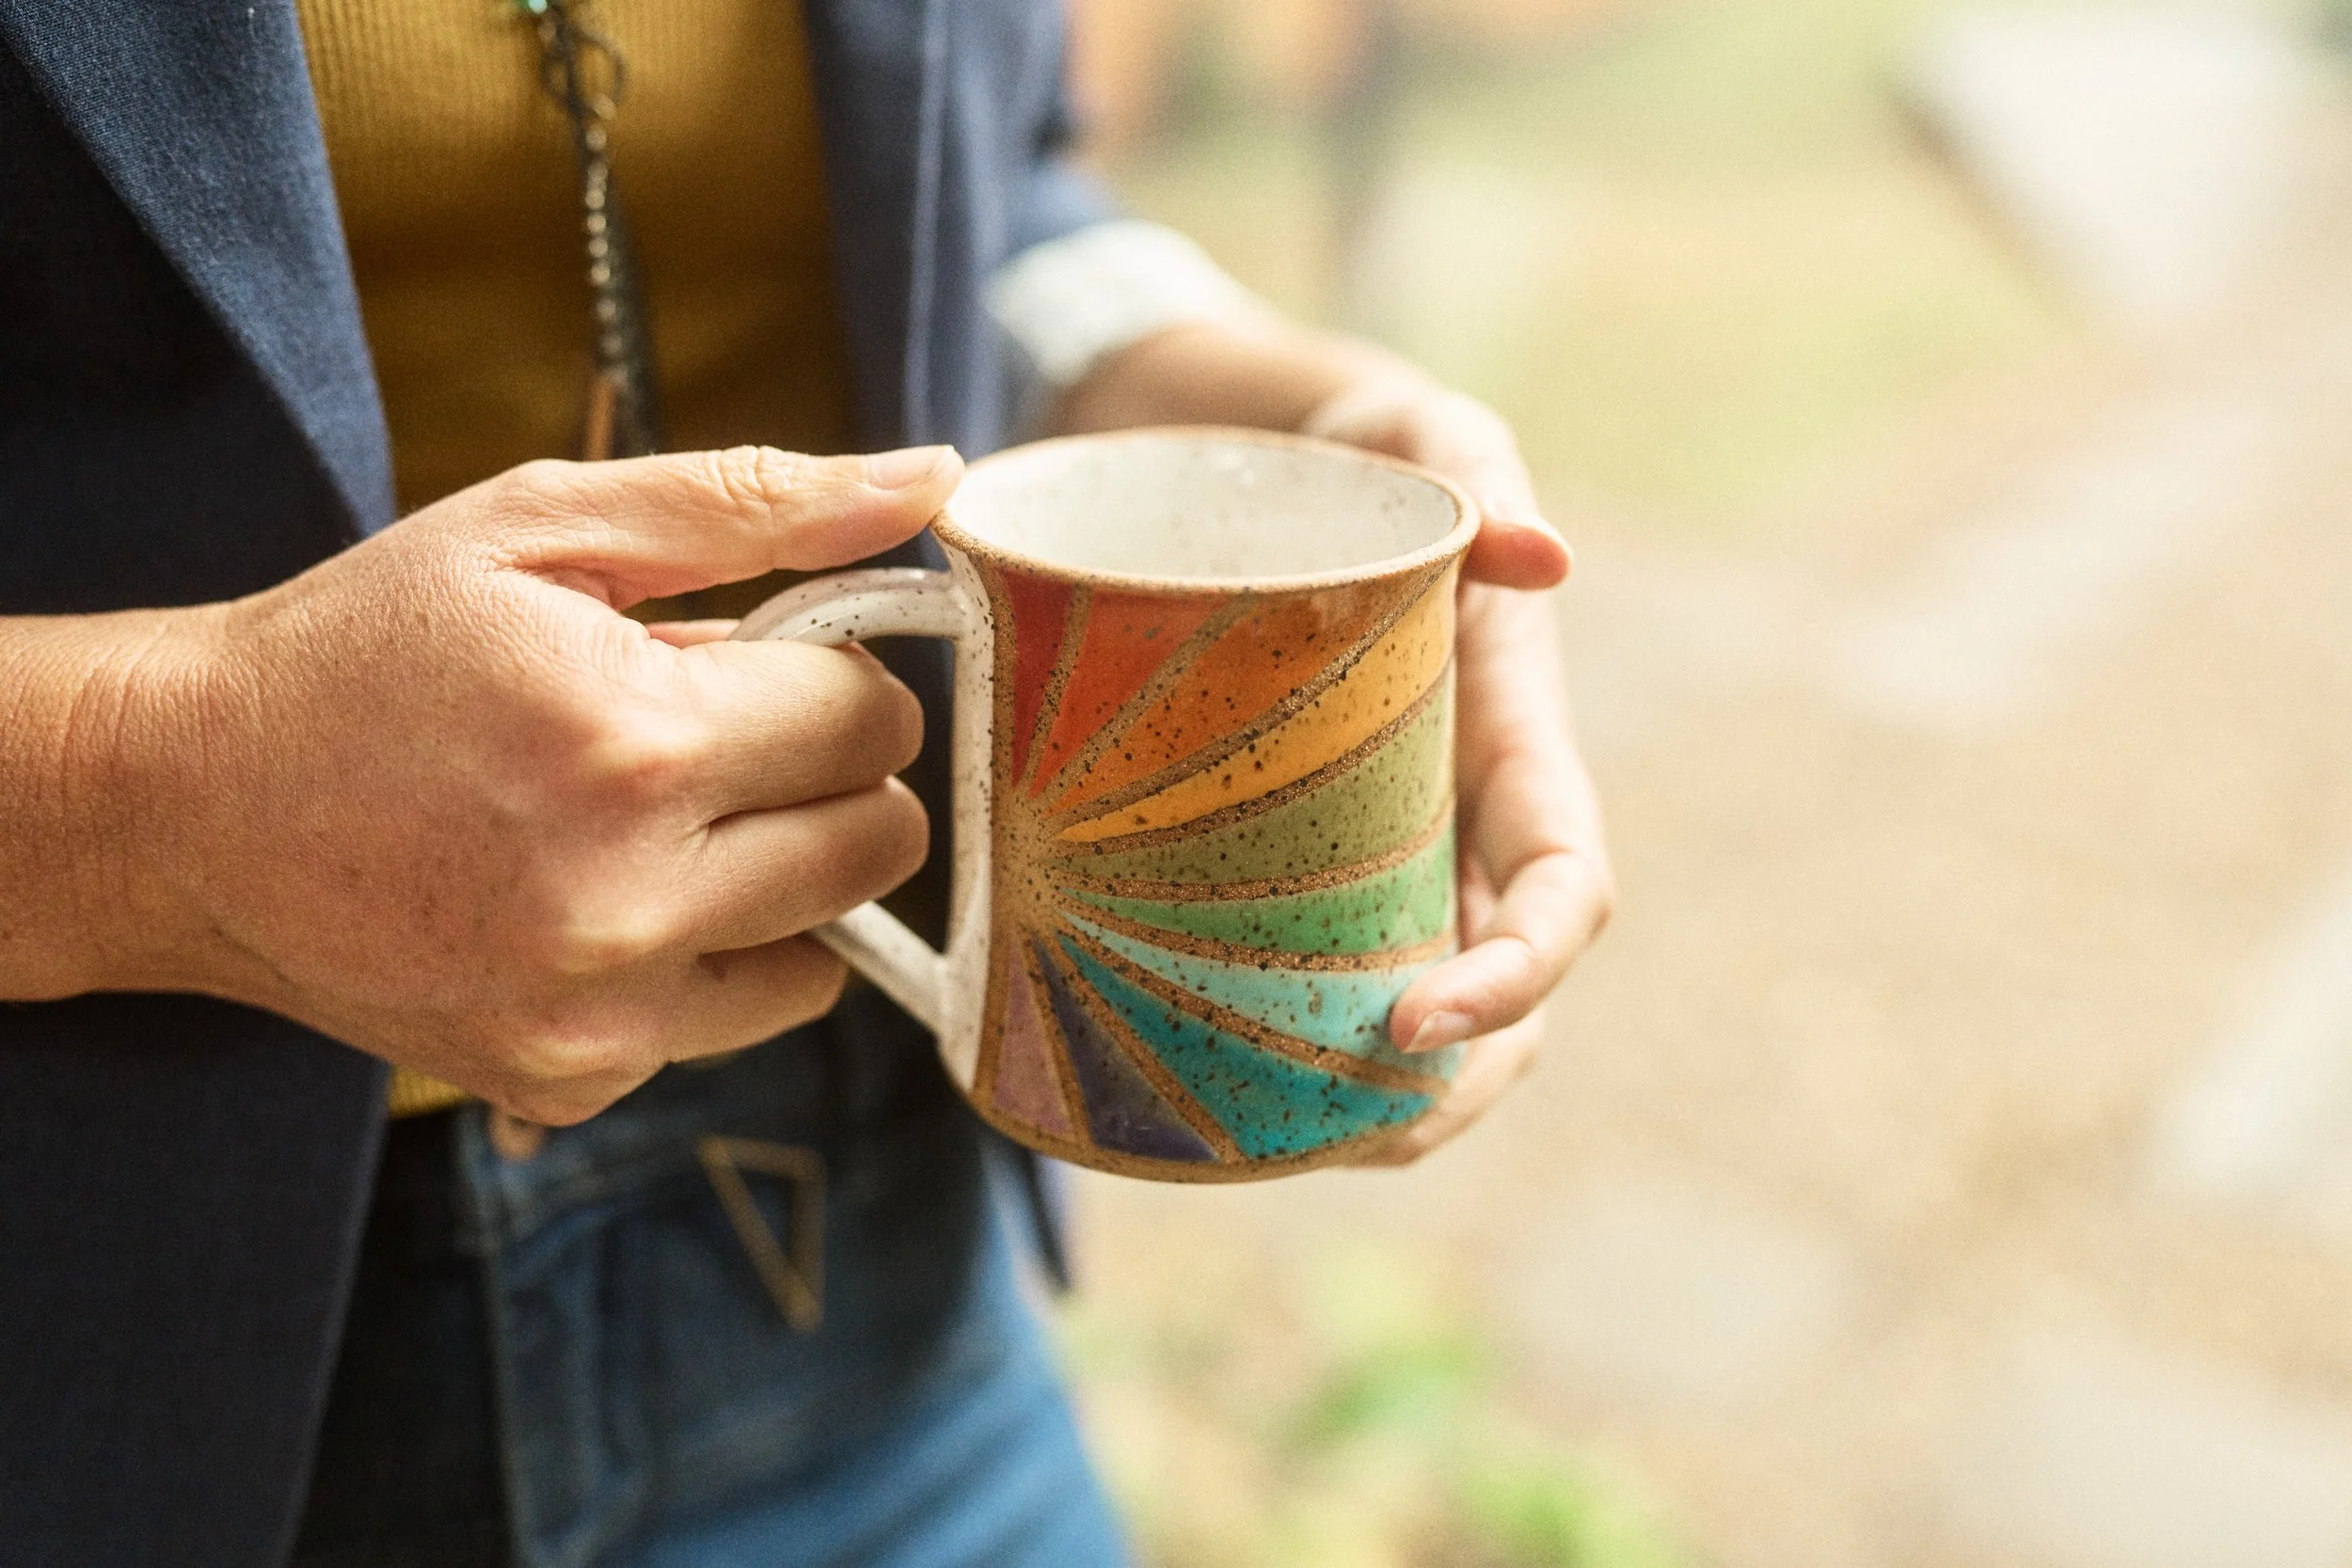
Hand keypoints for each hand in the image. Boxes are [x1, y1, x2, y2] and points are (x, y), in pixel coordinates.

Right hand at [76, 445, 960, 1123]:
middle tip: (715, 738)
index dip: (827, 674)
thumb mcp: (542, 527)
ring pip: (830, 945)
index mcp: (633, 743)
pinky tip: (608, 896)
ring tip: (660, 820)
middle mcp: (630, 900)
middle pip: (877, 839)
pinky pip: (741, 1016)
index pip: (871, 719)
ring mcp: (602, 1009)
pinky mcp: (576, 1079)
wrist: (190, 807)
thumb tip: (931, 479)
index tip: (755, 664)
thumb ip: (752, 504)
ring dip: (781, 873)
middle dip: (822, 771)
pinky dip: (710, 956)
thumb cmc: (369, 648)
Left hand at [1303, 376, 1613, 1165]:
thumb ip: (1477, 478)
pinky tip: (1205, 1108)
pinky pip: (1310, 983)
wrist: (1275, 475)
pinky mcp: (1295, 869)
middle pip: (1504, 995)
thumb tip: (1541, 557)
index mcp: (1514, 748)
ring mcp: (1386, 859)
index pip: (1560, 889)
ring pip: (1416, 1022)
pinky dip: (1283, 1061)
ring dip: (1374, 1111)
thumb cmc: (1366, 461)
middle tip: (1357, 1136)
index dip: (1517, 971)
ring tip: (1278, 1156)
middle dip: (1458, 1088)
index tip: (1418, 1021)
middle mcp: (1462, 827)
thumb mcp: (1424, 447)